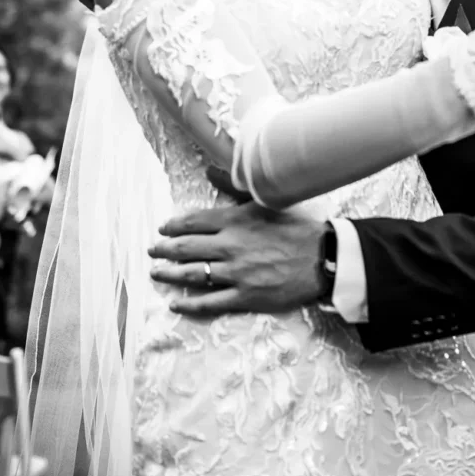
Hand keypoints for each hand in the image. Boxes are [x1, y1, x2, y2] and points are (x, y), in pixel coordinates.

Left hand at [148, 183, 325, 315]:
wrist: (322, 257)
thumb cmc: (295, 227)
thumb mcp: (263, 202)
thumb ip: (232, 188)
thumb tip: (209, 171)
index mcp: (234, 221)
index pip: (193, 222)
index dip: (173, 227)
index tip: (163, 228)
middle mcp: (230, 246)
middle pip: (186, 248)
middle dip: (164, 250)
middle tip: (152, 251)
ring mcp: (236, 273)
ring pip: (193, 275)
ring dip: (170, 275)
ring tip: (157, 273)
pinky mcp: (246, 296)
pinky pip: (210, 303)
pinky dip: (190, 304)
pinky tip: (176, 304)